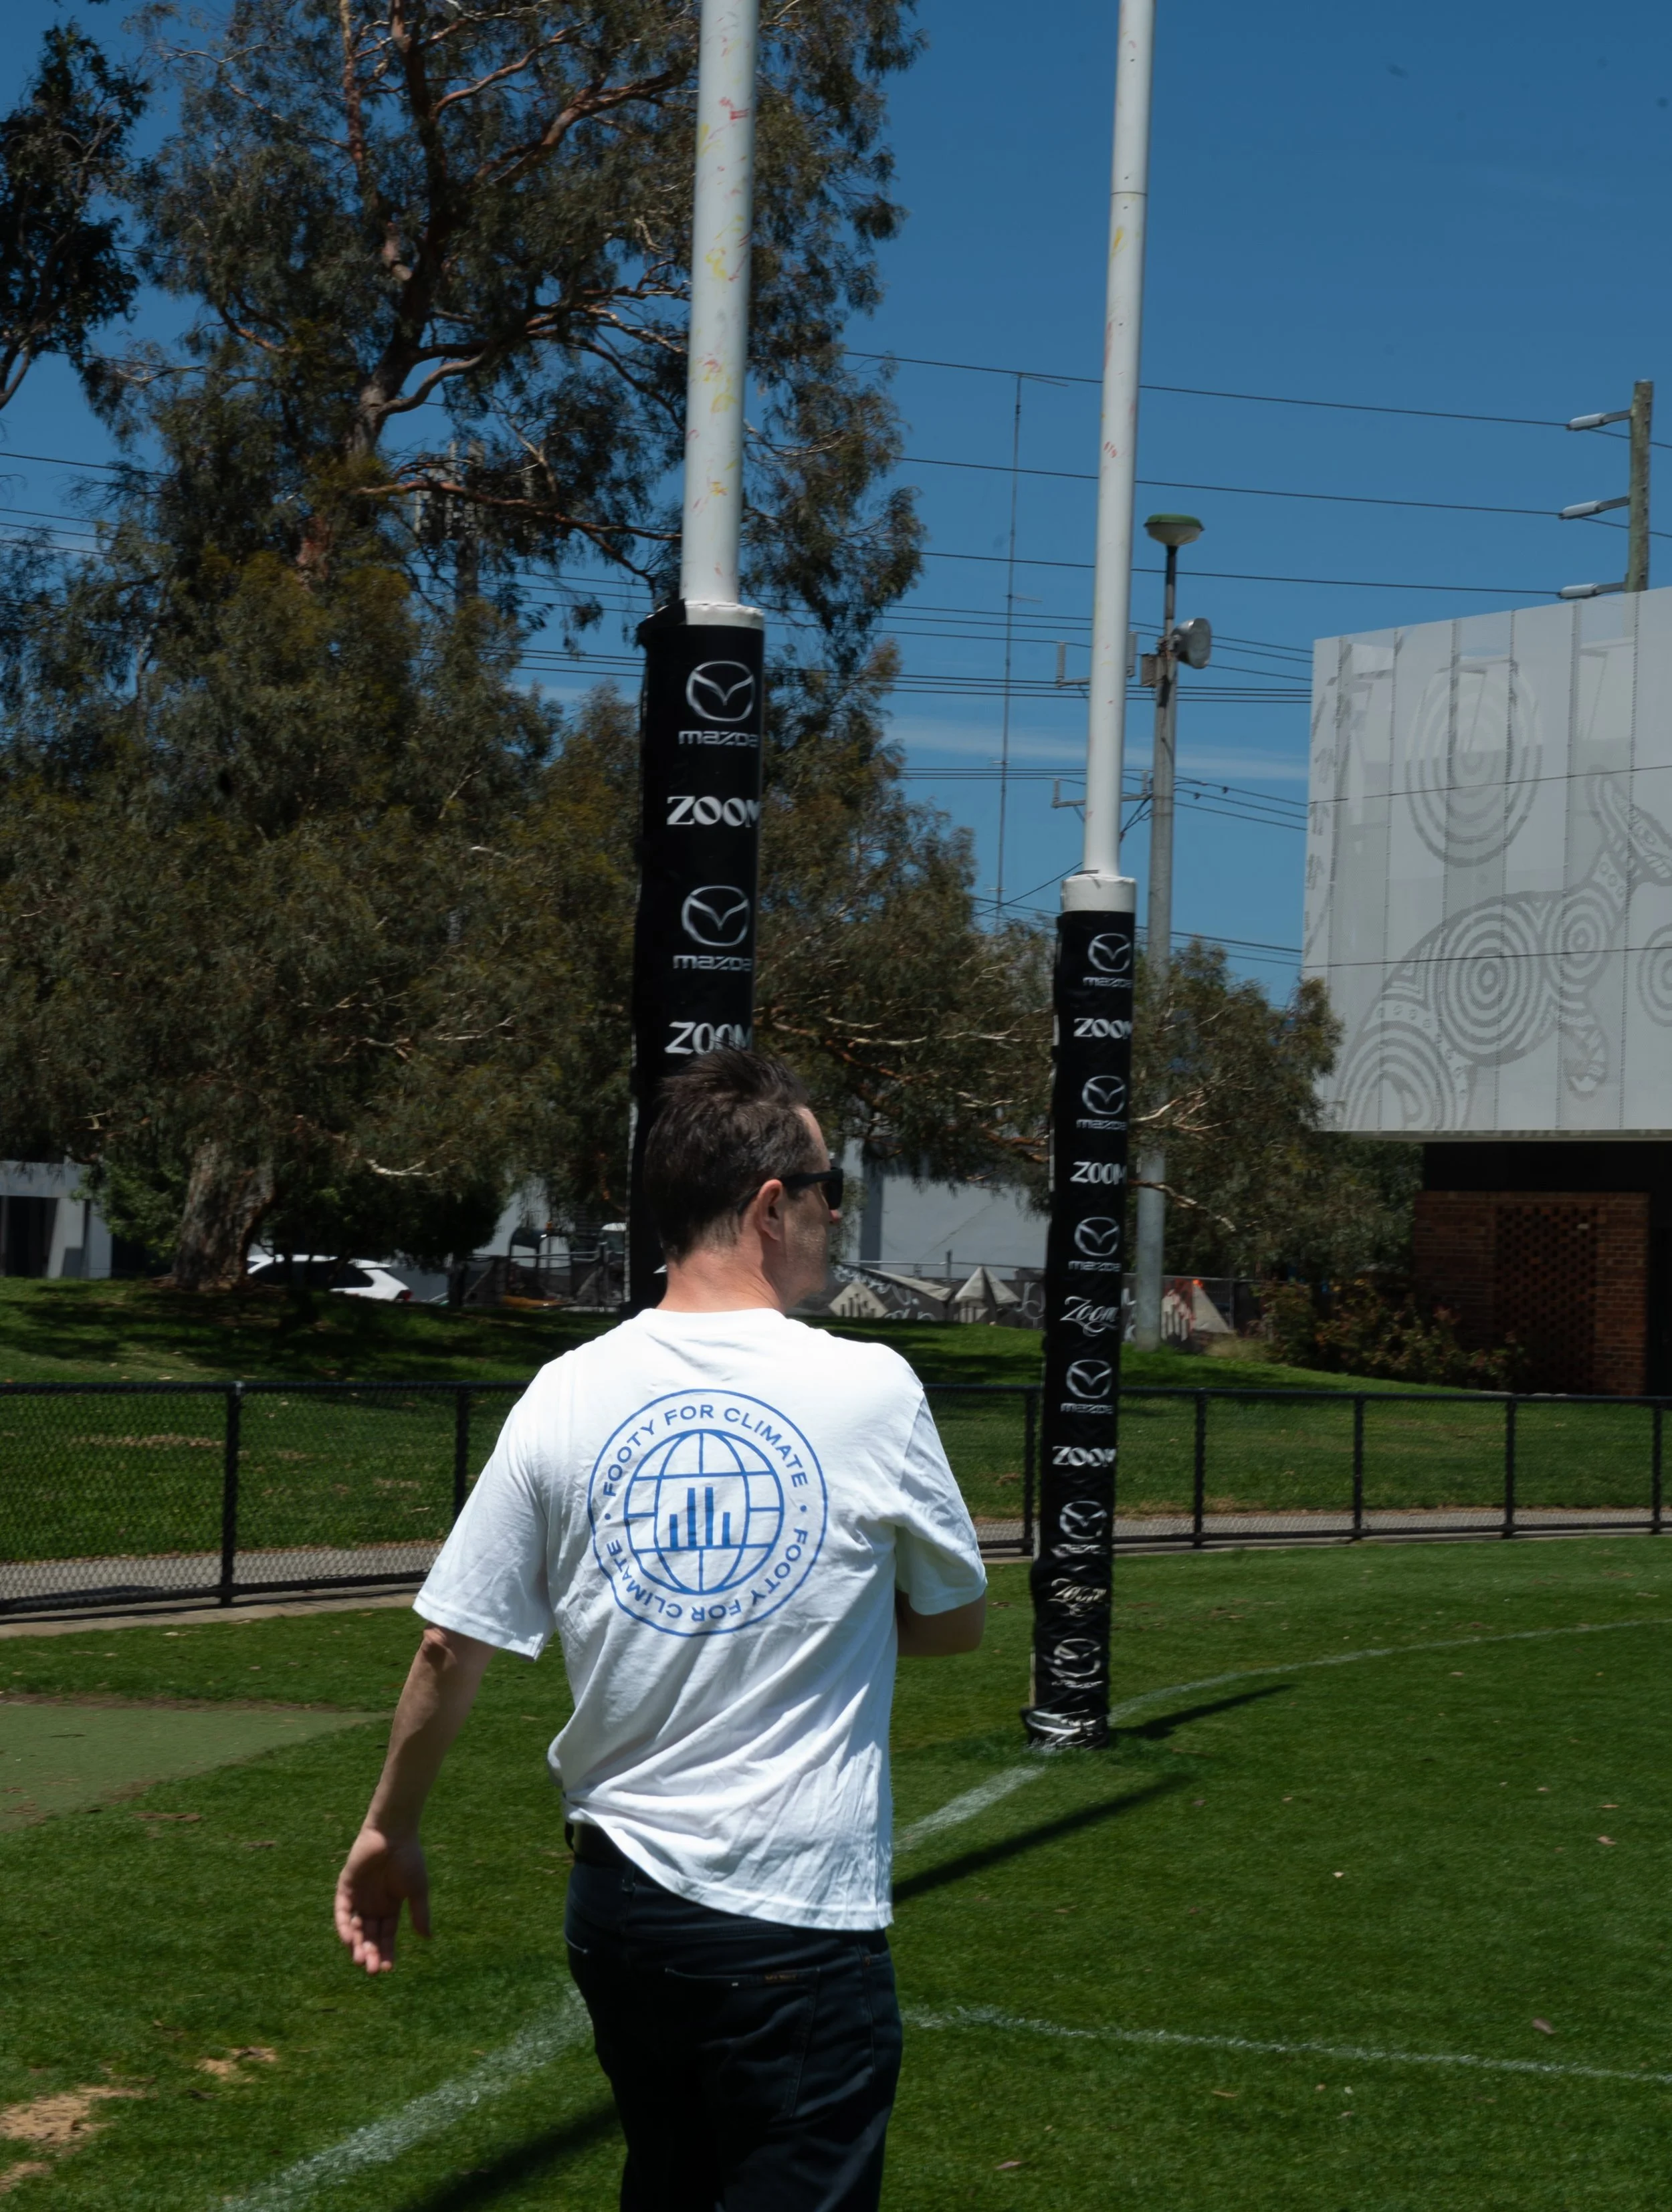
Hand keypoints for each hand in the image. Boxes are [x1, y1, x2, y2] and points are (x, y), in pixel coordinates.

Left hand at [334, 1826, 430, 1973]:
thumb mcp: (417, 1890)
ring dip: (356, 1944)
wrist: (394, 1834)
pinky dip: (343, 1926)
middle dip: (371, 1953)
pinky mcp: (345, 1888)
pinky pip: (341, 1911)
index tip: (387, 1968)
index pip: (386, 1935)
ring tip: (360, 1960)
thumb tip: (427, 1938)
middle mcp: (372, 1905)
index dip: (386, 1951)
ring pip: (353, 1928)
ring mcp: (358, 1897)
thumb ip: (419, 1914)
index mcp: (390, 1907)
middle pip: (369, 1935)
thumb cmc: (409, 1859)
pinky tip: (349, 1939)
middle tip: (372, 1969)